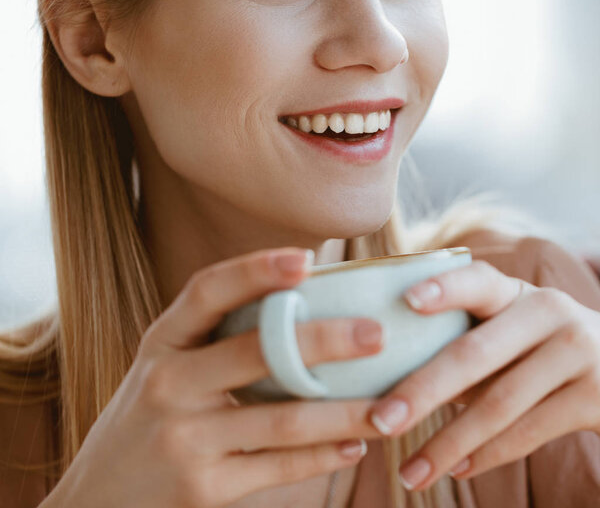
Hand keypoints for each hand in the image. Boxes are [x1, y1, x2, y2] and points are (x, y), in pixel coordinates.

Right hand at [45, 248, 383, 507]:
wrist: (97, 499)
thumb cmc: (150, 416)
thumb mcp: (167, 366)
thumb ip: (217, 339)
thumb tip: (302, 303)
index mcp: (162, 341)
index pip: (208, 290)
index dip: (257, 269)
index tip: (308, 258)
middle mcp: (167, 383)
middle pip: (257, 351)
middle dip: (325, 341)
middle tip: (377, 335)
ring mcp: (183, 438)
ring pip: (283, 420)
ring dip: (344, 412)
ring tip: (388, 404)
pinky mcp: (201, 489)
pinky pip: (278, 467)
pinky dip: (323, 456)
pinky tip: (355, 445)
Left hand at [368, 260, 599, 490]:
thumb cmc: (536, 347)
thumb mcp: (509, 330)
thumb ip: (465, 341)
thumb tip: (391, 379)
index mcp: (516, 292)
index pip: (477, 281)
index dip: (445, 288)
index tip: (409, 301)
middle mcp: (549, 312)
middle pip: (474, 353)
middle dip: (422, 390)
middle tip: (380, 420)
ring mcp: (578, 353)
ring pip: (499, 402)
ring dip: (449, 442)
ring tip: (410, 472)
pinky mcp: (599, 398)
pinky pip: (529, 432)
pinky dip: (486, 455)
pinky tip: (455, 469)